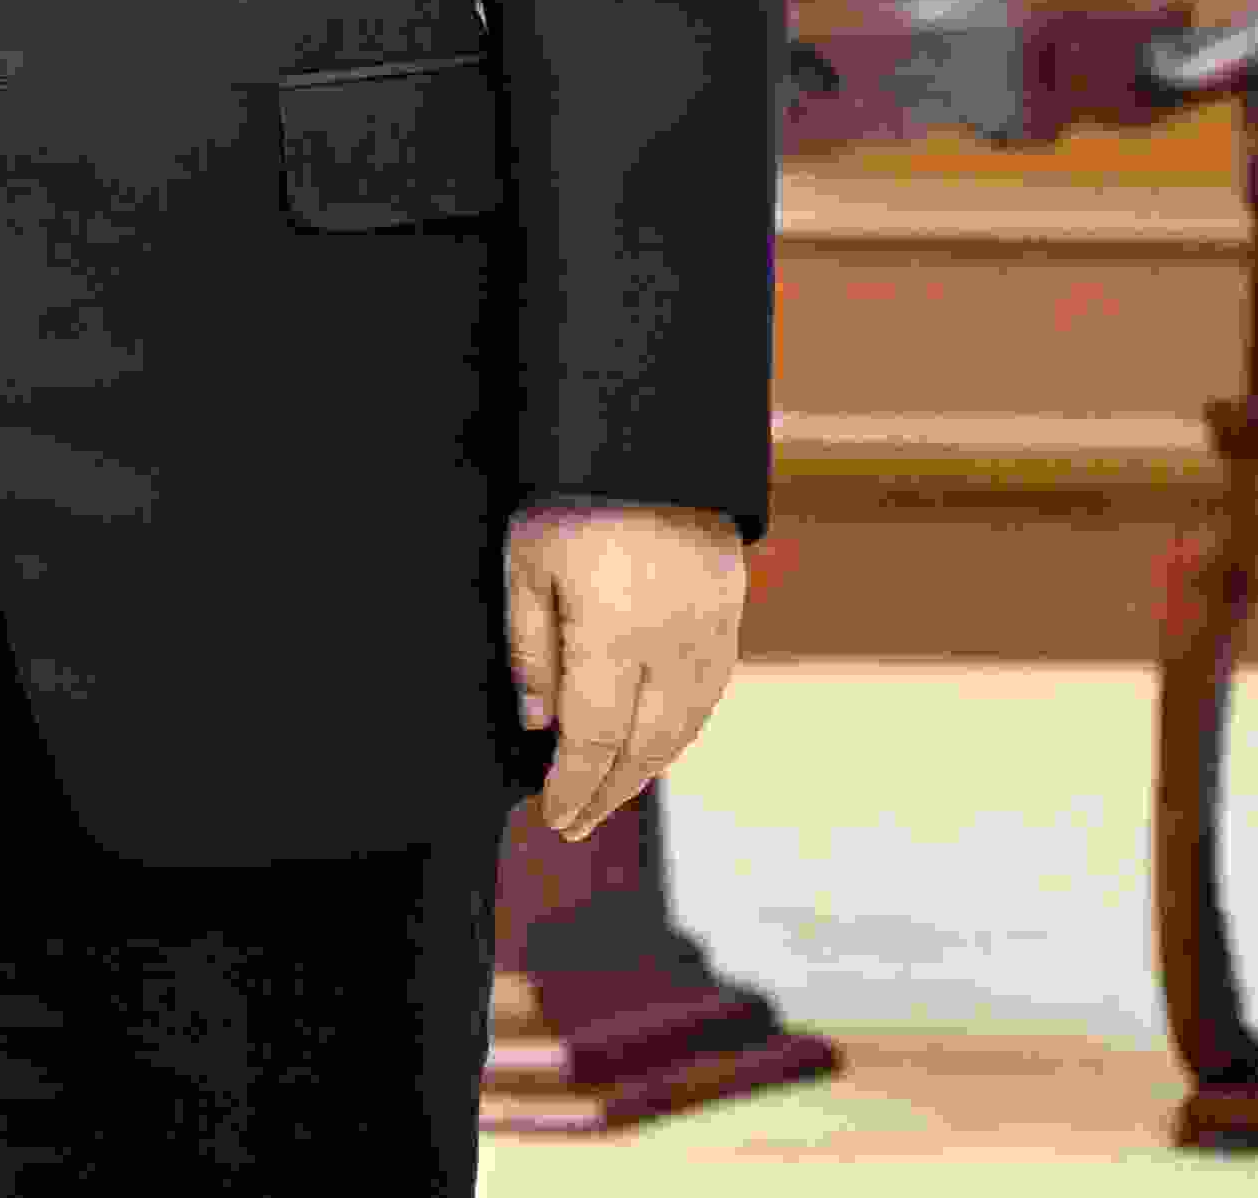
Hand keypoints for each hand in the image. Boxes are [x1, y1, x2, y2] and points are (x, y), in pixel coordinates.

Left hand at [504, 498, 748, 842]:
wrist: (650, 435)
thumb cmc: (573, 491)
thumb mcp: (526, 560)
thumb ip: (532, 647)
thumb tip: (540, 721)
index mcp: (614, 633)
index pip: (594, 737)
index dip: (573, 784)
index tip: (553, 814)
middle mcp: (672, 643)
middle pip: (644, 746)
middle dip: (608, 792)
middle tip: (575, 823)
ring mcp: (709, 630)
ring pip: (684, 727)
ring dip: (647, 769)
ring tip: (610, 793)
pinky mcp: (731, 613)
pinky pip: (709, 693)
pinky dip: (680, 731)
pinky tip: (657, 742)